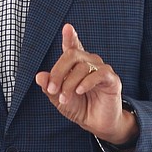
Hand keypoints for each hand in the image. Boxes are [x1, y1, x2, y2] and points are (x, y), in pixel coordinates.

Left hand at [34, 23, 136, 146]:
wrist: (96, 124)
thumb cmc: (78, 107)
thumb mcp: (58, 99)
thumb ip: (49, 87)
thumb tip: (39, 76)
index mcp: (76, 64)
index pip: (72, 46)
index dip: (70, 37)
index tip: (67, 28)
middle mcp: (89, 62)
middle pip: (72, 54)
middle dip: (58, 72)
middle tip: (52, 90)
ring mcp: (101, 69)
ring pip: (82, 66)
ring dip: (69, 83)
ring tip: (64, 98)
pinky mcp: (111, 79)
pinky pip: (99, 73)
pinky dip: (86, 82)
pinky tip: (79, 91)